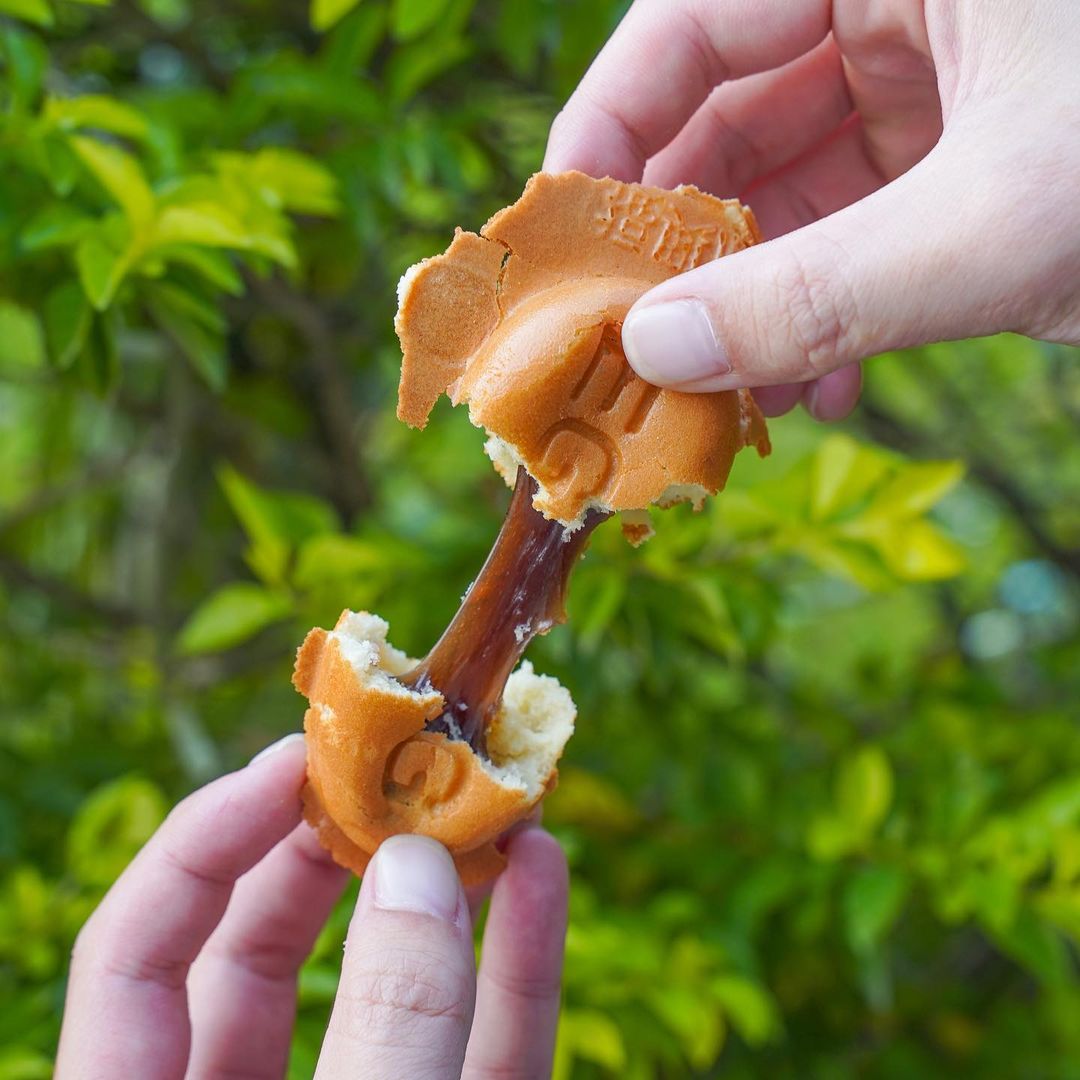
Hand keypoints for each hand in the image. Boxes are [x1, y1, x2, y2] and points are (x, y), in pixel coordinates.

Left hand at [55, 734, 568, 1078]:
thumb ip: (383, 1028)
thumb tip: (415, 860)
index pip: (139, 946)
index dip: (206, 836)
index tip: (296, 759)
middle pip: (262, 945)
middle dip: (338, 841)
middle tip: (400, 760)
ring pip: (387, 988)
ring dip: (448, 887)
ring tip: (495, 796)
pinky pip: (482, 1048)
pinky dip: (517, 963)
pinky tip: (545, 877)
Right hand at [544, 1, 1079, 419]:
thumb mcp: (999, 228)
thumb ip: (814, 297)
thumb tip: (656, 353)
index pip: (685, 24)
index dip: (605, 141)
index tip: (560, 253)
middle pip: (726, 116)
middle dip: (682, 251)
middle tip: (633, 356)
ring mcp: (939, 68)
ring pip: (790, 183)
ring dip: (752, 301)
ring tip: (728, 401)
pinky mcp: (971, 143)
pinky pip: (858, 220)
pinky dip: (827, 305)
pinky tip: (815, 390)